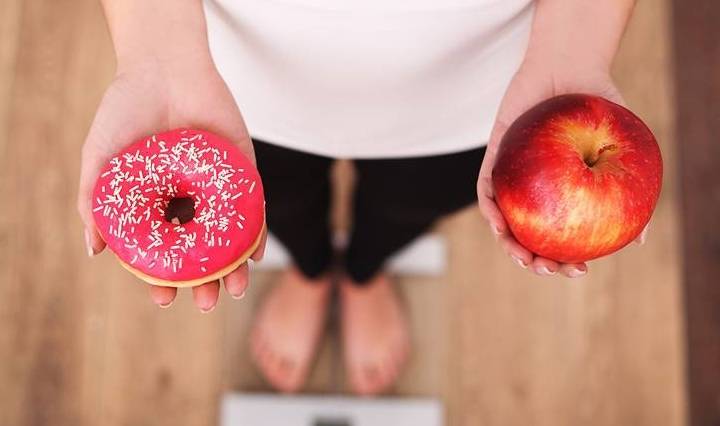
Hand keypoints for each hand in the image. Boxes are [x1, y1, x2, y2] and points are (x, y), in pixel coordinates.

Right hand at [77, 56, 265, 310]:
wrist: (163, 67)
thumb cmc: (125, 111)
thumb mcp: (100, 159)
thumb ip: (94, 202)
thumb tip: (94, 251)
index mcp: (157, 204)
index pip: (163, 251)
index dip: (163, 278)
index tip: (162, 299)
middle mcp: (188, 201)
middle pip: (200, 251)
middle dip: (204, 282)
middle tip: (206, 303)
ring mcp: (217, 188)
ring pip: (229, 237)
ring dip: (233, 267)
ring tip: (231, 290)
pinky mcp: (243, 171)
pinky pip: (253, 208)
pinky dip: (255, 233)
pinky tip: (253, 256)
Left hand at [477, 59, 645, 277]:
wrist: (569, 66)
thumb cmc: (598, 106)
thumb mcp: (621, 148)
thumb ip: (629, 189)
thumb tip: (639, 239)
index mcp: (563, 194)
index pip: (560, 236)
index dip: (565, 259)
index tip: (579, 270)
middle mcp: (536, 190)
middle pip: (528, 236)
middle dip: (534, 261)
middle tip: (548, 269)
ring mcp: (513, 177)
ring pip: (504, 220)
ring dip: (509, 243)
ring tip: (523, 258)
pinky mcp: (493, 158)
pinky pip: (486, 188)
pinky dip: (490, 208)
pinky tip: (499, 221)